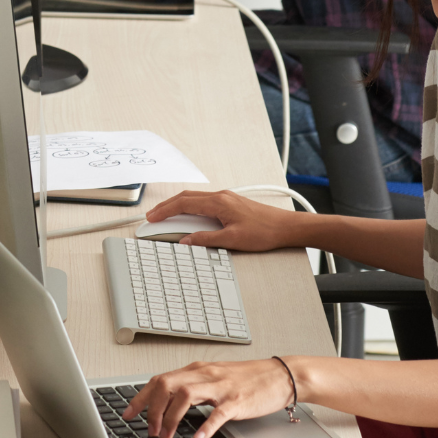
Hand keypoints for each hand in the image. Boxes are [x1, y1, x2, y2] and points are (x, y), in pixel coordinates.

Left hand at [123, 358, 296, 437]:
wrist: (279, 375)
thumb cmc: (247, 378)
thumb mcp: (213, 378)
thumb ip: (191, 386)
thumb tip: (166, 401)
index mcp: (196, 370)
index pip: (159, 379)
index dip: (140, 397)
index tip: (128, 413)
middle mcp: (204, 375)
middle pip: (166, 385)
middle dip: (151, 409)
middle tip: (149, 430)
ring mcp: (220, 387)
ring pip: (185, 396)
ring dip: (170, 418)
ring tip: (165, 435)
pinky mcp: (237, 401)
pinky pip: (217, 413)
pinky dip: (205, 427)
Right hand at [146, 189, 301, 250]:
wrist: (285, 227)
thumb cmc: (264, 232)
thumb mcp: (232, 240)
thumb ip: (206, 240)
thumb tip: (187, 241)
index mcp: (218, 202)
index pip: (183, 204)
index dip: (165, 211)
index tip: (152, 218)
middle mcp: (220, 196)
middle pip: (185, 197)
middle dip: (166, 206)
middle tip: (152, 216)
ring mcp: (225, 198)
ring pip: (194, 198)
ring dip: (177, 206)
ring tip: (165, 216)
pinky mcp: (230, 203)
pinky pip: (203, 202)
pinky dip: (189, 207)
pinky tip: (188, 217)